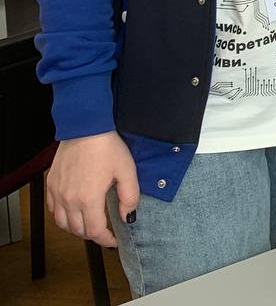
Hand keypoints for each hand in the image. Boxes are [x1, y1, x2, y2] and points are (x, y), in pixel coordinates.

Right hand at [47, 131, 138, 247]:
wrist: (85, 129)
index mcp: (89, 200)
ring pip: (62, 223)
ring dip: (75, 228)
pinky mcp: (51, 184)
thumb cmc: (108, 149)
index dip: (106, 240)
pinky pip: (53, 209)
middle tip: (105, 231)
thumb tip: (127, 217)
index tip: (114, 241)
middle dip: (93, 235)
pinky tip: (72, 212)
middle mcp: (69, 200)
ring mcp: (57, 193)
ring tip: (89, 225)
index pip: (95, 231)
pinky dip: (62, 216)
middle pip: (77, 230)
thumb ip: (129, 197)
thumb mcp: (127, 171)